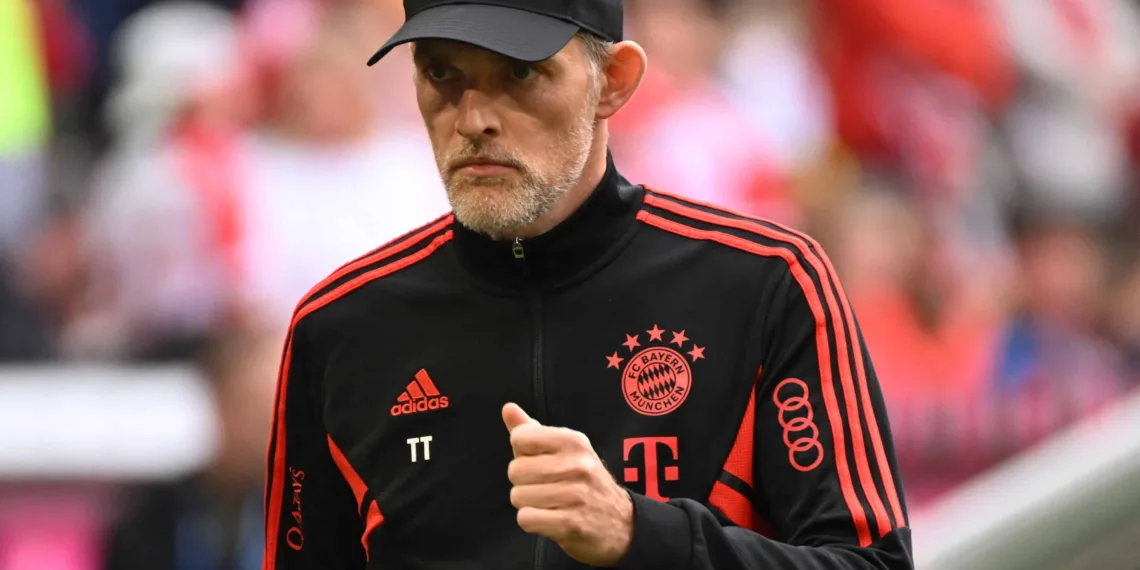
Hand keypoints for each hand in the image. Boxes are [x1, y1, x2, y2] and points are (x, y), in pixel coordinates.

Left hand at [502, 403, 633, 566]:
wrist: (621, 522)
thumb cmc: (584, 481)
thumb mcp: (565, 450)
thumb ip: (533, 430)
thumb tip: (508, 408)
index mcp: (573, 441)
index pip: (520, 437)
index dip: (522, 453)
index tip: (540, 461)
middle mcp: (577, 464)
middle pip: (514, 470)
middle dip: (523, 482)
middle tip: (545, 486)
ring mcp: (575, 495)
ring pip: (517, 496)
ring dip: (527, 503)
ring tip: (549, 503)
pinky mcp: (570, 523)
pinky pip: (525, 519)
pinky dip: (532, 521)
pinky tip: (549, 518)